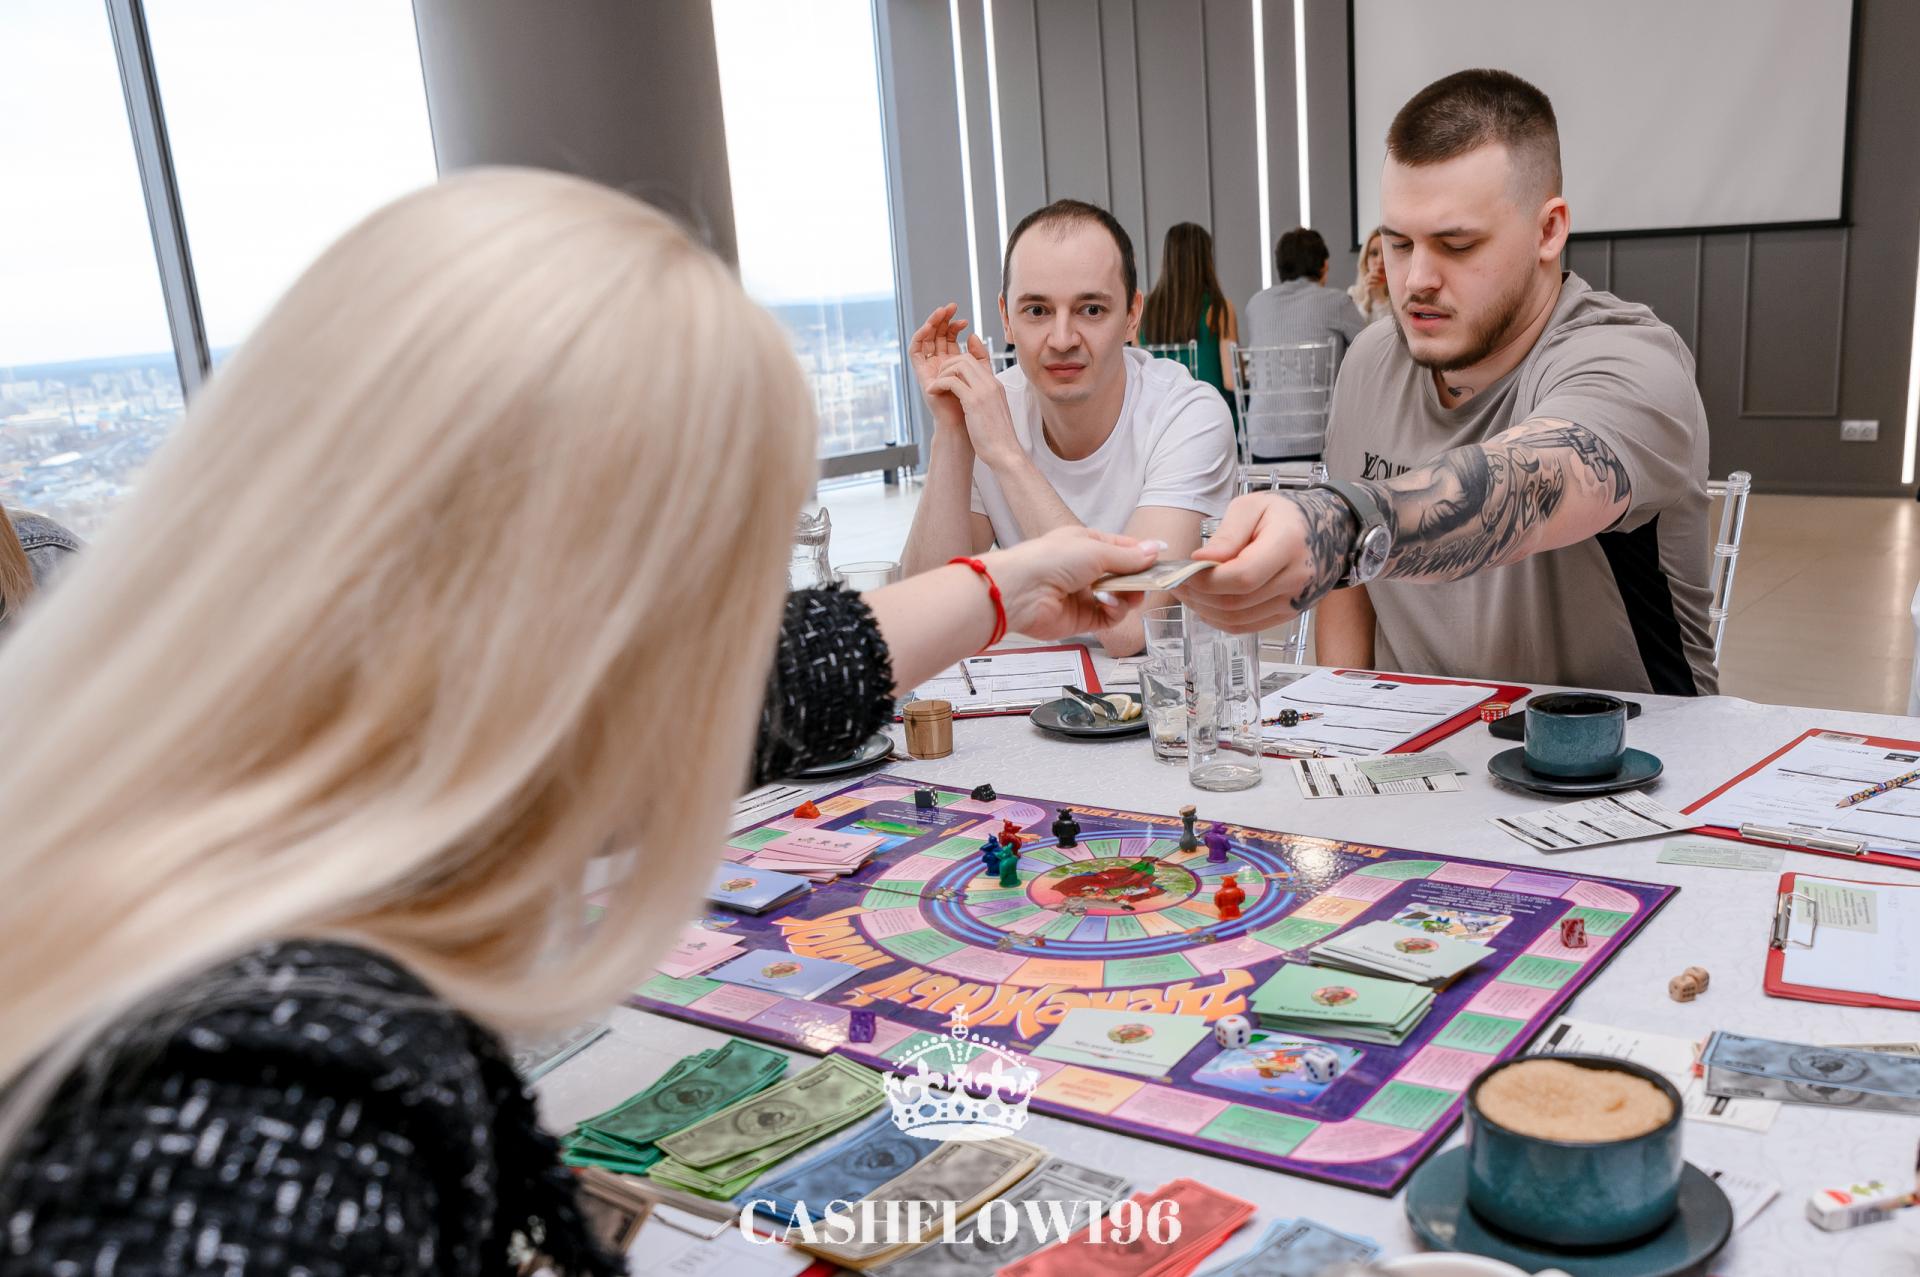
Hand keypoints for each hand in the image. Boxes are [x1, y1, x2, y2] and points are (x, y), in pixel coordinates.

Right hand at [909, 303, 986, 441]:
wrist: (967, 425)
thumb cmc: (977, 405)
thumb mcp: (982, 373)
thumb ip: (979, 355)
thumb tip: (973, 335)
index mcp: (953, 363)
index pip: (950, 338)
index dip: (954, 326)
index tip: (964, 320)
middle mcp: (939, 364)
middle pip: (938, 335)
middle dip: (943, 320)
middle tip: (951, 307)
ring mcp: (930, 368)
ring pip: (927, 339)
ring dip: (932, 323)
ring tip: (941, 312)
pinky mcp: (922, 374)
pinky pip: (915, 351)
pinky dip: (920, 337)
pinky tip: (928, 327)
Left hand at [926, 347, 1020, 467]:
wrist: (1005, 453)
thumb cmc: (997, 438)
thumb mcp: (992, 412)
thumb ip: (983, 400)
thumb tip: (969, 398)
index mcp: (995, 385)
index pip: (975, 360)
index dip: (957, 362)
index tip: (946, 374)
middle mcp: (991, 384)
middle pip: (965, 358)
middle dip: (947, 366)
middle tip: (938, 380)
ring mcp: (984, 390)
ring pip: (958, 365)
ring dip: (942, 374)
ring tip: (935, 387)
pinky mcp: (974, 401)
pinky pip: (952, 381)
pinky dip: (939, 384)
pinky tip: (933, 393)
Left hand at [981, 527, 1158, 639]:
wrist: (1021, 591)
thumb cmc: (1050, 560)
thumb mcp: (1096, 550)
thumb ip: (1128, 556)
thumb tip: (1155, 549)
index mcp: (1086, 543)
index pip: (1123, 548)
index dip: (1142, 554)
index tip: (1161, 559)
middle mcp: (1085, 569)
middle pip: (1125, 575)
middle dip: (1139, 578)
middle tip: (1150, 580)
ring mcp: (1085, 594)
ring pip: (1122, 597)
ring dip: (1129, 595)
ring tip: (1127, 593)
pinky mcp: (1083, 618)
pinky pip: (1110, 616)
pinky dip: (1115, 610)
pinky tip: (1108, 603)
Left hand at [1175, 491, 1355, 630]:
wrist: (1329, 529)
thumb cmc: (1287, 514)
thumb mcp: (1253, 506)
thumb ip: (1227, 534)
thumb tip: (1201, 560)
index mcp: (1288, 545)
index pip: (1242, 576)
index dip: (1207, 580)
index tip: (1184, 571)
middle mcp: (1296, 578)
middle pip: (1236, 602)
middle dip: (1199, 596)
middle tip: (1177, 582)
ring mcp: (1294, 601)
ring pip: (1238, 619)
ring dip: (1205, 610)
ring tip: (1189, 592)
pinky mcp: (1289, 614)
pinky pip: (1247, 626)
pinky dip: (1221, 619)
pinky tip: (1207, 604)